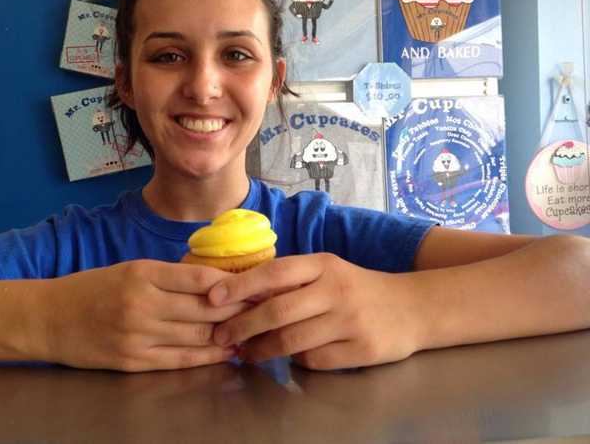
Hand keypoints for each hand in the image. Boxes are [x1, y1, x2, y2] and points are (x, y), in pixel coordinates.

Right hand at [39, 261, 246, 370]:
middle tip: (262, 309)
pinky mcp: (133, 361)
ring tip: (251, 332)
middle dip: (238, 311)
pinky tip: (225, 353)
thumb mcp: (128, 270)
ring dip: (228, 336)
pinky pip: (179, 360)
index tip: (255, 285)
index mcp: (142, 274)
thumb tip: (213, 282)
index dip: (232, 284)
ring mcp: (137, 335)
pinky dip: (206, 357)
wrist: (48, 319)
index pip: (199, 278)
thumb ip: (167, 277)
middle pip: (204, 309)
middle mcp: (142, 304)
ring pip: (196, 336)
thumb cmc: (91, 289)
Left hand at [207, 254, 420, 369]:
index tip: (213, 297)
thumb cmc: (356, 287)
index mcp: (324, 264)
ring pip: (293, 340)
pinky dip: (296, 360)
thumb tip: (240, 296)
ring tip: (246, 352)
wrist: (412, 307)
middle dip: (243, 325)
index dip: (241, 285)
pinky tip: (289, 357)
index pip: (275, 271)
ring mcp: (350, 321)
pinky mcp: (362, 350)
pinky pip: (315, 360)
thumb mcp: (327, 271)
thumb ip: (292, 280)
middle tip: (221, 335)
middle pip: (279, 310)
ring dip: (262, 349)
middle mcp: (336, 290)